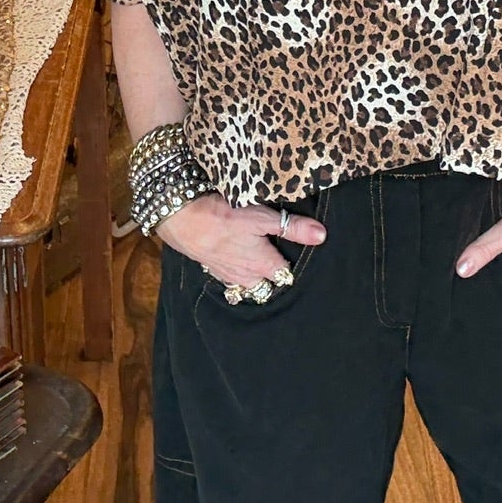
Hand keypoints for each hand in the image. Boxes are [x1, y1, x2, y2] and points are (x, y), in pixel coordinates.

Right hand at [156, 192, 325, 290]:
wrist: (180, 217)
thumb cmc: (222, 216)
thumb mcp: (262, 217)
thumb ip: (292, 227)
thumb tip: (321, 236)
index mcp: (262, 265)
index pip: (285, 275)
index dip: (292, 266)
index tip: (297, 256)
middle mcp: (245, 275)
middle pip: (266, 286)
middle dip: (273, 279)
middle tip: (280, 264)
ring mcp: (226, 274)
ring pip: (246, 285)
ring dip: (254, 279)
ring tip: (259, 267)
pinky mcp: (210, 267)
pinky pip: (227, 279)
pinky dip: (234, 274)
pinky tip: (233, 262)